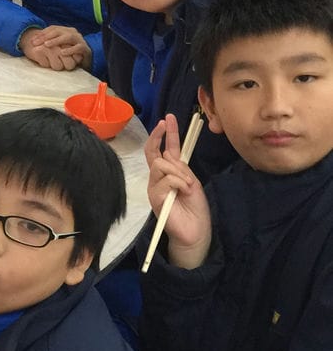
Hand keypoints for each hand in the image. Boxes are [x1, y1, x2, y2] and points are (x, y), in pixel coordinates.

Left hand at [20, 25, 91, 70]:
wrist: (85, 59)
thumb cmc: (68, 52)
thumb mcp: (56, 46)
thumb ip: (47, 42)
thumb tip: (32, 40)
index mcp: (65, 30)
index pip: (52, 28)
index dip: (41, 34)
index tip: (32, 41)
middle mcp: (72, 32)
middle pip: (58, 31)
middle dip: (45, 36)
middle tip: (35, 43)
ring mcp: (79, 40)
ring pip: (68, 37)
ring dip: (56, 40)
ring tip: (47, 45)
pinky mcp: (85, 48)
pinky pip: (78, 47)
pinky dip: (70, 50)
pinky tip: (62, 52)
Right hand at [144, 115, 212, 268]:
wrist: (195, 232)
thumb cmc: (195, 208)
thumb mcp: (193, 182)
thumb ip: (181, 169)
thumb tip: (171, 157)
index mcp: (169, 173)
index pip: (163, 149)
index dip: (166, 134)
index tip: (168, 118)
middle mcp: (158, 178)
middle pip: (154, 152)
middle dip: (161, 137)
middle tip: (165, 125)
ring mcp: (154, 187)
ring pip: (160, 165)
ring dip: (179, 172)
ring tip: (188, 186)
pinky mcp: (154, 197)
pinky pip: (164, 180)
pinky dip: (178, 182)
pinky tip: (184, 191)